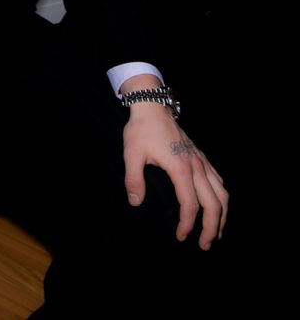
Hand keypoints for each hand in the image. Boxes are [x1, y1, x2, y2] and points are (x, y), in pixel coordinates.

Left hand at [122, 101, 227, 249]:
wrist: (153, 108)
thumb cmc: (141, 130)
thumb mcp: (131, 154)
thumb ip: (133, 179)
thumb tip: (135, 202)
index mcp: (181, 168)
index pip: (190, 204)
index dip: (188, 224)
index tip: (181, 237)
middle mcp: (197, 167)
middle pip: (214, 204)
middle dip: (212, 228)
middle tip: (205, 245)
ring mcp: (202, 161)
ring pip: (222, 193)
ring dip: (222, 215)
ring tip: (217, 233)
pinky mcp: (201, 157)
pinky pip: (219, 181)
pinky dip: (222, 198)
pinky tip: (217, 207)